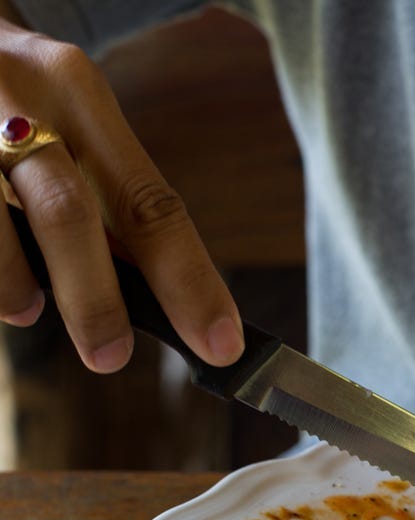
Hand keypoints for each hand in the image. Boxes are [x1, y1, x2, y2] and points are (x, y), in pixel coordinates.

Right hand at [0, 18, 241, 372]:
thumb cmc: (12, 101)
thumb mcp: (64, 127)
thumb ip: (103, 199)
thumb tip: (153, 296)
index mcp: (82, 96)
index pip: (151, 204)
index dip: (189, 281)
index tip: (220, 343)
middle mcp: (24, 100)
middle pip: (68, 213)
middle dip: (96, 298)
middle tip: (111, 355)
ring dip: (17, 285)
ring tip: (29, 311)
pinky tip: (1, 286)